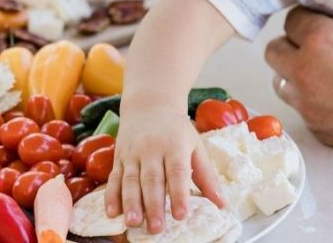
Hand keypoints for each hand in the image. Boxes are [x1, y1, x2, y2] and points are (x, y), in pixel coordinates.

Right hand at [104, 105, 223, 233]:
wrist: (150, 104)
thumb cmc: (176, 130)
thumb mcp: (196, 146)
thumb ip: (207, 176)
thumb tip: (221, 203)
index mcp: (175, 146)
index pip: (177, 172)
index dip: (179, 194)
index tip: (181, 215)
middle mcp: (152, 149)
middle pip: (152, 179)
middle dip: (153, 205)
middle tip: (156, 228)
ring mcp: (133, 153)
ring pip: (130, 180)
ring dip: (130, 203)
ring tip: (133, 223)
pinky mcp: (119, 156)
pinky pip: (114, 177)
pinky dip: (111, 195)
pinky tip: (111, 212)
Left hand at [264, 7, 332, 164]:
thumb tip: (326, 18)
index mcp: (322, 39)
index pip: (291, 19)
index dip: (307, 20)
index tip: (319, 23)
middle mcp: (306, 72)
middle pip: (273, 50)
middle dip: (291, 46)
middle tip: (314, 47)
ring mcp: (308, 105)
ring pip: (280, 82)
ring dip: (295, 75)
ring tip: (322, 74)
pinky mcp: (317, 129)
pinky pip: (301, 109)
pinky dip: (312, 102)